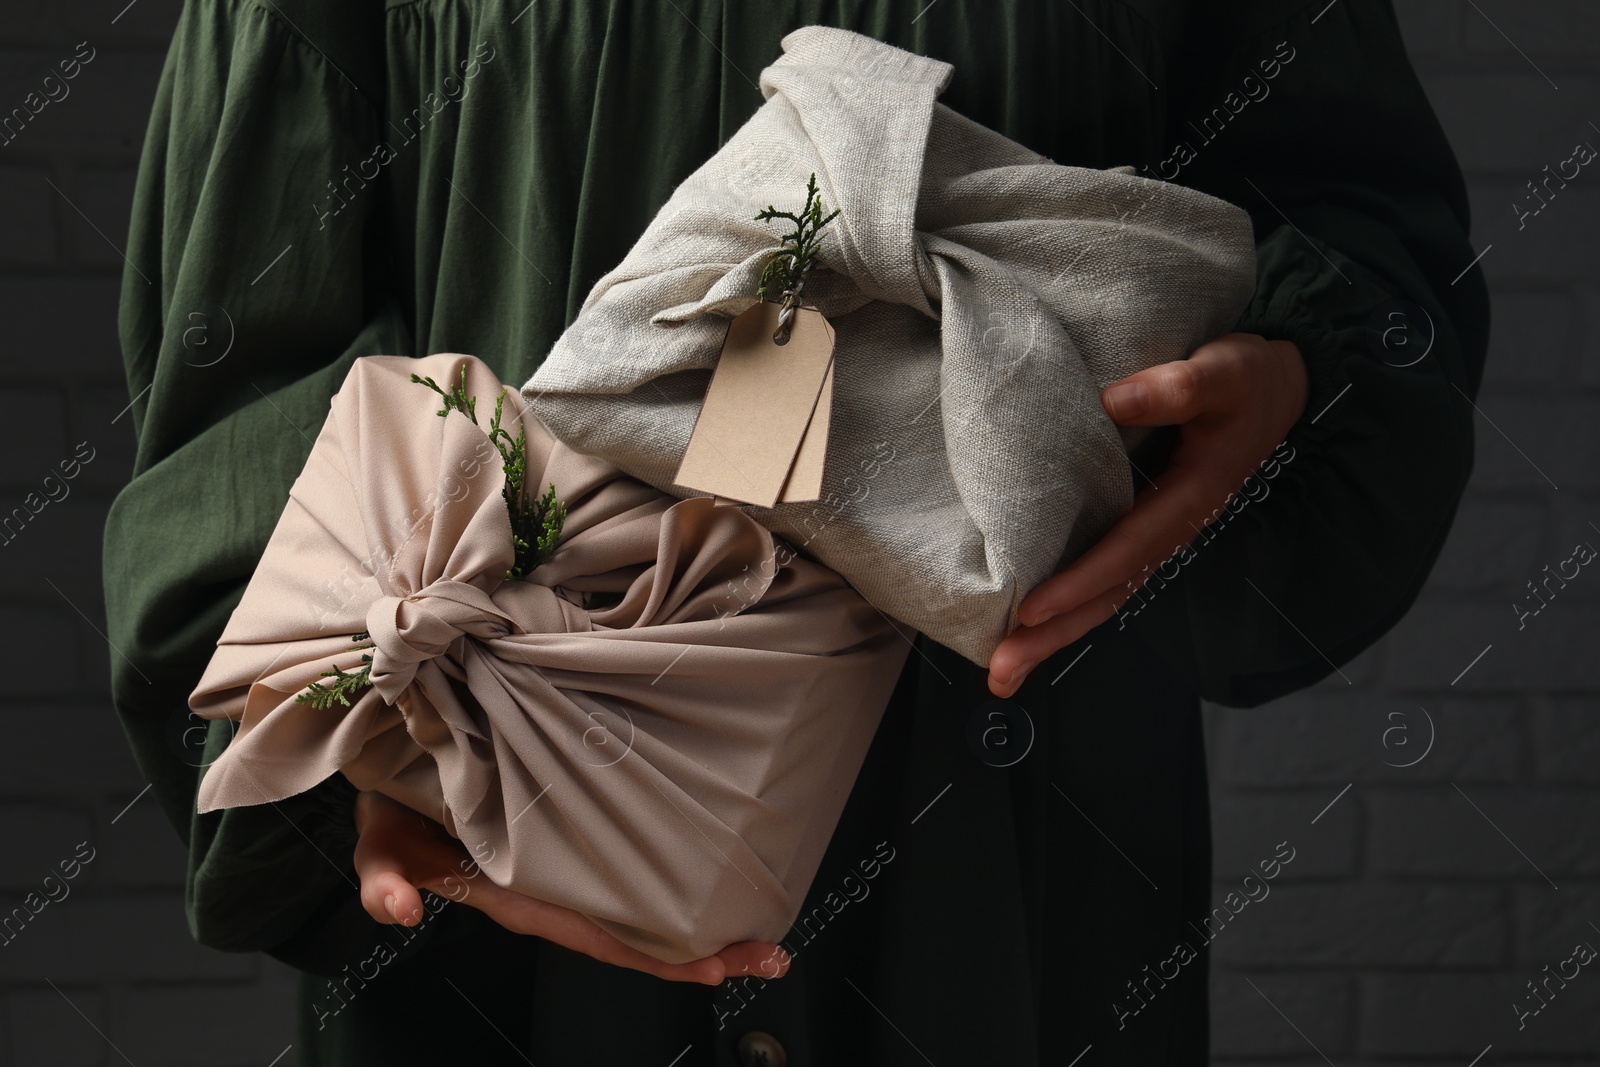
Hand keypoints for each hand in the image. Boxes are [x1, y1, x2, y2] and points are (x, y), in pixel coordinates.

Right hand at [351, 789, 790, 984]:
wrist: (391, 779)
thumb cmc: (393, 813)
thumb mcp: (383, 842)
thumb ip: (387, 878)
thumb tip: (398, 910)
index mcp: (522, 898)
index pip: (603, 938)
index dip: (661, 957)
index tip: (717, 966)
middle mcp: (555, 890)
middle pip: (640, 933)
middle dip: (705, 949)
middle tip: (768, 954)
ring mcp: (568, 867)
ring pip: (644, 902)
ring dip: (701, 917)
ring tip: (760, 924)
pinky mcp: (575, 834)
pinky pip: (633, 862)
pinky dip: (677, 871)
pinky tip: (714, 868)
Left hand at [986, 331, 1308, 696]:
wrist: (1278, 391)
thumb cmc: (1246, 380)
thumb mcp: (1222, 372)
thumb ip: (1176, 387)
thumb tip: (1114, 400)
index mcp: (1188, 499)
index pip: (1124, 551)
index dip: (1078, 582)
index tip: (1031, 610)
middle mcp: (1170, 529)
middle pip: (1106, 594)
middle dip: (1052, 636)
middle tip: (1001, 674)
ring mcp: (1156, 535)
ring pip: (1102, 596)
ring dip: (1052, 636)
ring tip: (1003, 672)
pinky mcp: (1143, 528)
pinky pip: (1102, 577)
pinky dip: (1067, 607)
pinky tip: (1031, 628)